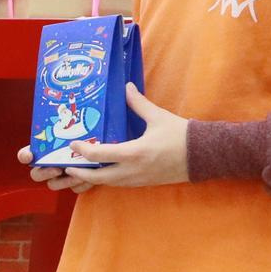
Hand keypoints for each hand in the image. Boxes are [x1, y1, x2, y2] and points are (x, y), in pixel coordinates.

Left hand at [26, 86, 190, 192]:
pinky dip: (106, 180)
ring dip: (92, 178)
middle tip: (66, 165)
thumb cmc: (182, 135)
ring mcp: (138, 179)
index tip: (72, 144)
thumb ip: (138, 103)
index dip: (82, 151)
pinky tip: (100, 172)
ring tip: (78, 169)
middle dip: (80, 173)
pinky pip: (119, 184)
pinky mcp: (143, 183)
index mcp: (135, 153)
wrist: (204, 156)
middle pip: (98, 178)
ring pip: (108, 184)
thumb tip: (126, 87)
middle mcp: (133, 170)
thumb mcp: (158, 117)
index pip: (101, 155)